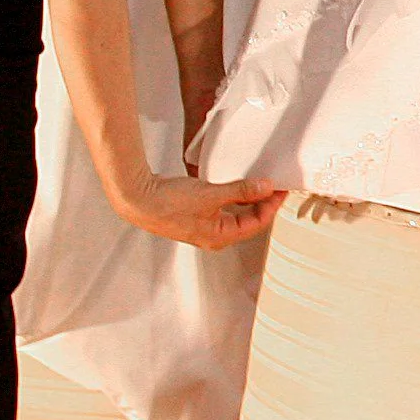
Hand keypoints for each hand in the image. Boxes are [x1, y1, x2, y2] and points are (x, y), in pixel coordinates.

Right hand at [111, 171, 284, 249]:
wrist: (138, 199)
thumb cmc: (169, 203)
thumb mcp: (211, 194)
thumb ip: (241, 191)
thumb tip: (266, 188)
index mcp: (220, 237)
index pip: (257, 223)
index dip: (272, 205)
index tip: (281, 188)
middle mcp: (215, 236)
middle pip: (249, 220)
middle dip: (263, 203)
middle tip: (275, 184)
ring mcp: (205, 227)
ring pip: (237, 214)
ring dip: (249, 199)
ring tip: (260, 183)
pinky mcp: (197, 216)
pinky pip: (224, 208)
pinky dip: (234, 197)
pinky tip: (237, 186)